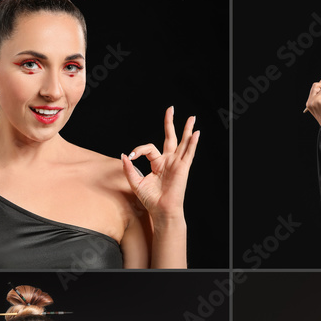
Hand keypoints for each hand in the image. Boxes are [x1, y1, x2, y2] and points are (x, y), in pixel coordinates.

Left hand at [121, 107, 198, 221]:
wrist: (161, 211)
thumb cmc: (151, 200)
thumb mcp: (135, 182)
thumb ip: (129, 169)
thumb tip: (124, 155)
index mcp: (158, 164)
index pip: (149, 149)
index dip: (139, 150)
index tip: (131, 156)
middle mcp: (168, 162)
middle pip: (170, 138)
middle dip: (170, 123)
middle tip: (171, 109)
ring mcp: (177, 164)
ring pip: (183, 143)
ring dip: (187, 130)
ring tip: (192, 118)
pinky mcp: (183, 168)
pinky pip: (189, 153)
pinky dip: (193, 143)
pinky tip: (196, 133)